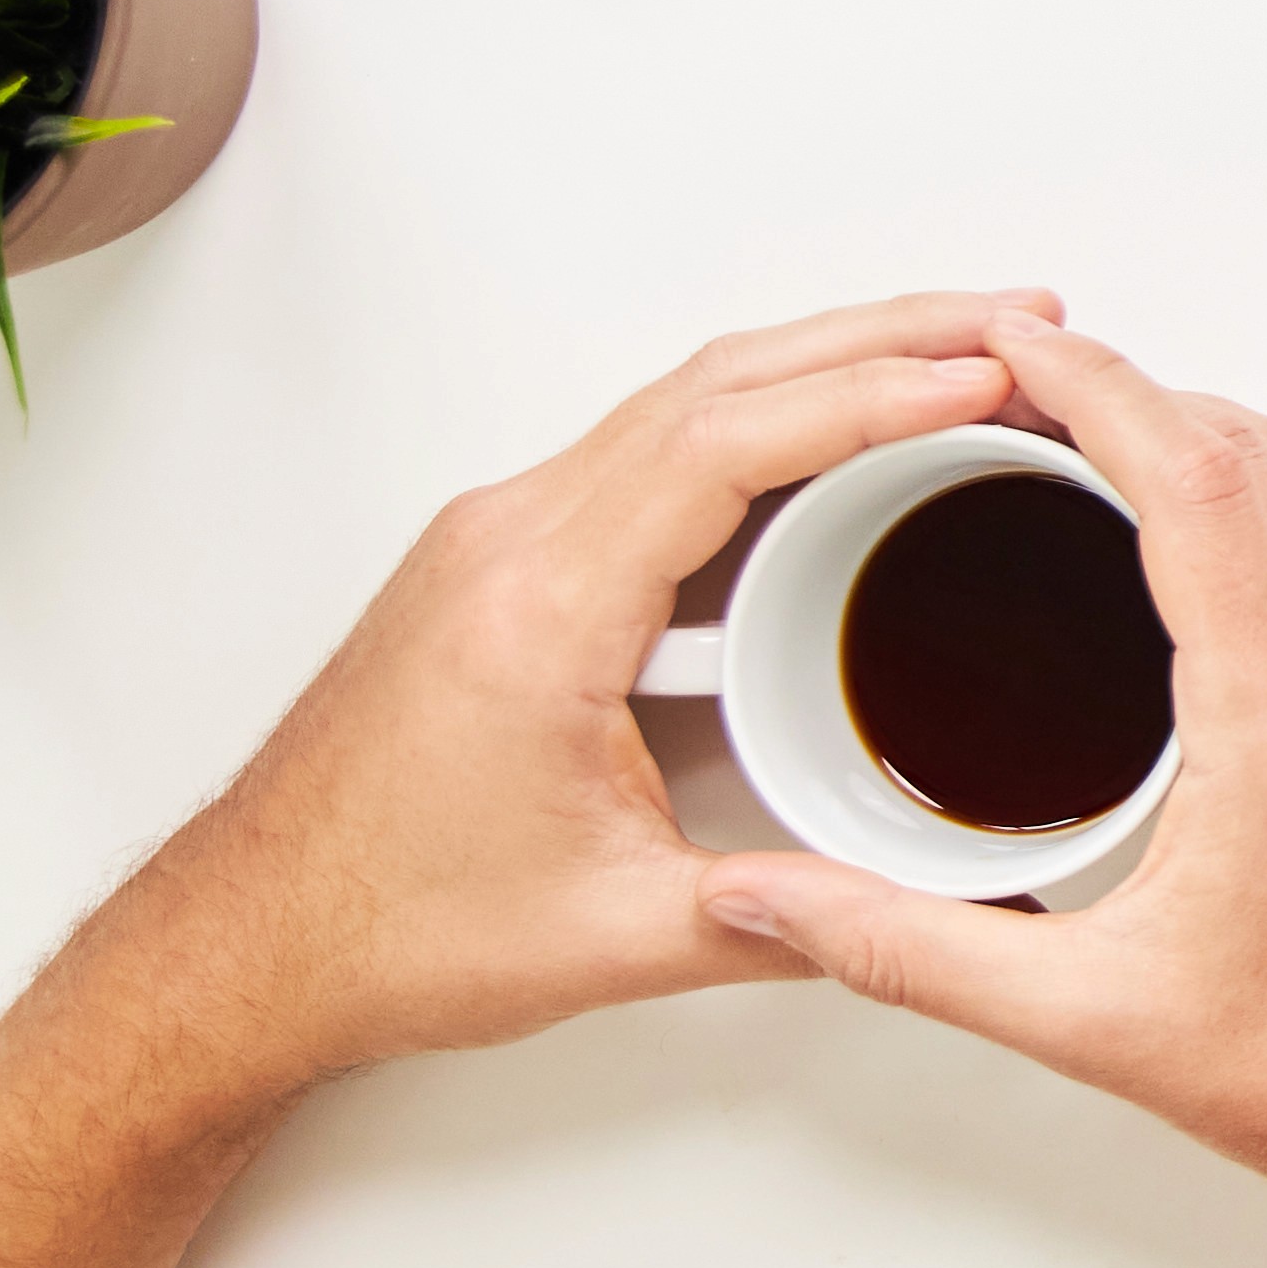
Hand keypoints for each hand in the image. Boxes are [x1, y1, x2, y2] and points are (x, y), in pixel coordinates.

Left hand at [139, 295, 1061, 1090]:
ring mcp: (502, 538)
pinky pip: (653, 448)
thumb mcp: (618, 938)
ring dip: (827, 364)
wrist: (247, 943)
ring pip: (687, 400)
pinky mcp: (506, 561)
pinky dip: (765, 418)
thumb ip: (785, 915)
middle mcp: (511, 542)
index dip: (870, 398)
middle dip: (883, 336)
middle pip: (720, 382)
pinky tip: (839, 433)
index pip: (726, 446)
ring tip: (962, 355)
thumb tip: (919, 907)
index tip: (986, 377)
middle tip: (1018, 325)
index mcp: (540, 610)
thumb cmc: (385, 927)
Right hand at [701, 321, 1266, 1251]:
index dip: (1095, 387)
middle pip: (1260, 454)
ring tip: (1127, 452)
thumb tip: (766, 898)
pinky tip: (1257, 525)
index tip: (1021, 348)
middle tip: (1038, 402)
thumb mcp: (1088, 1017)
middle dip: (1142, 406)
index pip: (1191, 475)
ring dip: (1233, 446)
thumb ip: (902, 946)